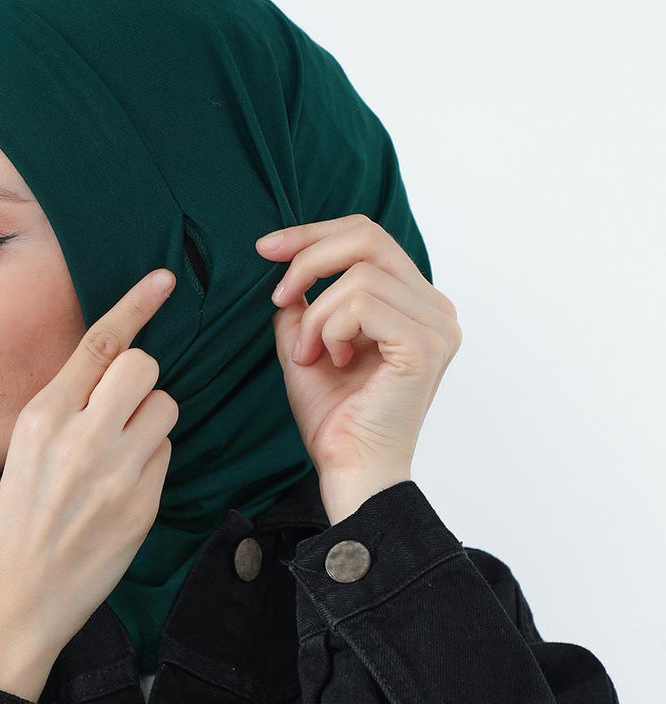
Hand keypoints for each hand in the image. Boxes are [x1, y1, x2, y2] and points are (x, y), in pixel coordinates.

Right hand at [0, 268, 178, 667]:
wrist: (15, 599)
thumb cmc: (11, 529)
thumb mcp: (22, 454)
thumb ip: (63, 412)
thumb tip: (105, 381)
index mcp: (42, 416)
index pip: (99, 344)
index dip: (136, 306)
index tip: (163, 281)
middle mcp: (81, 436)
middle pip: (144, 367)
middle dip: (141, 380)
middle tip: (123, 409)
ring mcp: (117, 471)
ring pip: (165, 408)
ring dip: (152, 420)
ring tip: (122, 453)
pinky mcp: (142, 504)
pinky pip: (167, 456)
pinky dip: (153, 462)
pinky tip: (123, 489)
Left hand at [257, 214, 461, 490]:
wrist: (351, 470)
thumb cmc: (335, 420)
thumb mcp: (307, 345)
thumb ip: (305, 303)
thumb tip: (289, 265)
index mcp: (416, 303)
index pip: (368, 238)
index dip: (313, 234)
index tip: (266, 247)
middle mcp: (436, 308)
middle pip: (368, 237)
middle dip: (308, 258)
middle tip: (278, 298)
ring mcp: (436, 325)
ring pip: (359, 275)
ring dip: (317, 316)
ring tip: (311, 356)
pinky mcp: (425, 345)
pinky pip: (363, 303)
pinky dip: (331, 329)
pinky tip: (332, 361)